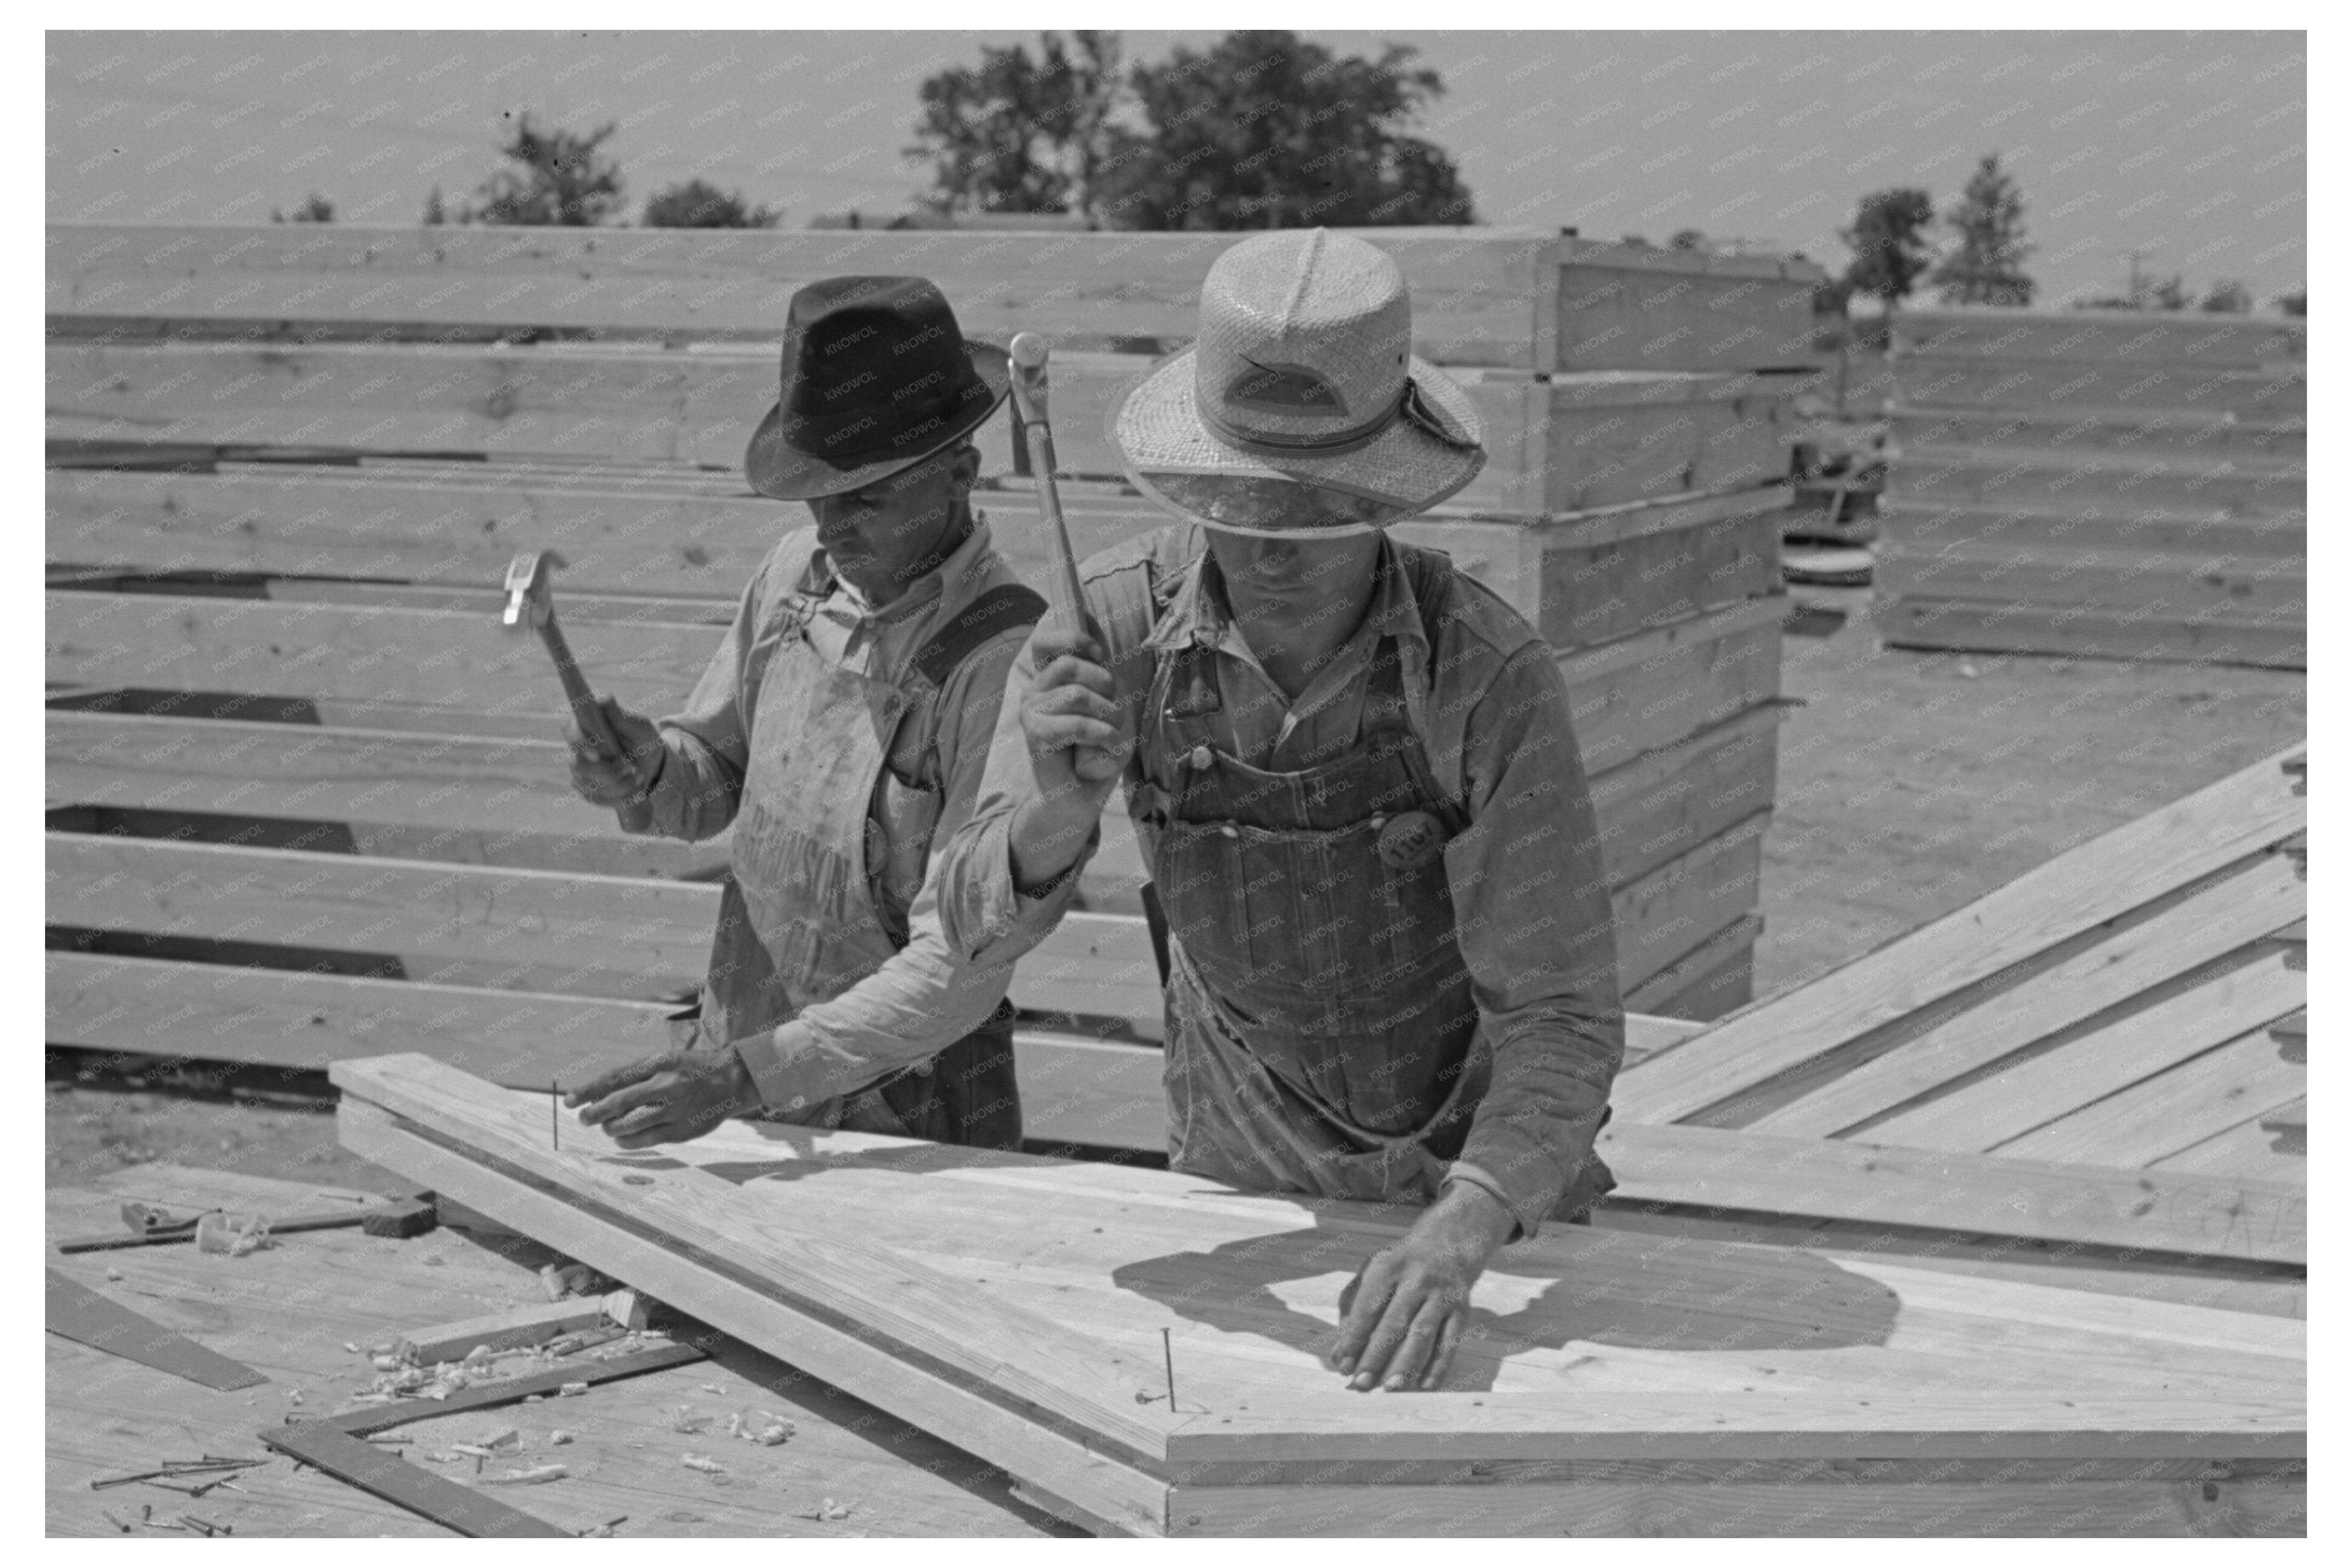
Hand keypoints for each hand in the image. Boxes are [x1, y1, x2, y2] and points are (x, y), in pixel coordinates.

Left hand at [564, 1045, 760, 1148]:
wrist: (734, 1080)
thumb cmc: (690, 1069)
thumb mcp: (666, 1061)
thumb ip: (637, 1076)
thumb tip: (599, 1094)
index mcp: (661, 1062)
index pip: (616, 1077)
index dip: (588, 1090)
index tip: (568, 1100)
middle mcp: (667, 1085)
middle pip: (619, 1102)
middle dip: (594, 1113)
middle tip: (582, 1118)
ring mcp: (676, 1109)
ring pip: (629, 1124)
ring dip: (609, 1127)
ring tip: (605, 1126)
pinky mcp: (683, 1131)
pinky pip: (646, 1140)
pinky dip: (627, 1141)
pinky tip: (621, 1138)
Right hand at [565, 696, 663, 806]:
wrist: (652, 765)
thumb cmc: (642, 739)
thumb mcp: (639, 726)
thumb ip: (621, 716)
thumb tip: (605, 699)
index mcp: (585, 725)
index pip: (569, 729)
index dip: (580, 743)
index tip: (598, 754)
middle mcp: (577, 749)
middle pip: (578, 764)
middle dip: (607, 771)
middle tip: (630, 767)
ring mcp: (580, 771)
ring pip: (589, 784)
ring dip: (619, 785)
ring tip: (639, 777)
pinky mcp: (587, 789)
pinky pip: (596, 798)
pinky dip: (619, 797)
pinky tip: (636, 791)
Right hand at [1008, 622, 1130, 889]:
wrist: (1079, 797)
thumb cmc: (1098, 749)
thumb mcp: (1108, 704)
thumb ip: (1101, 673)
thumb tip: (1097, 639)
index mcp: (1049, 678)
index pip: (1046, 641)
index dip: (1074, 638)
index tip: (1101, 655)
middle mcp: (1034, 690)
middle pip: (1070, 664)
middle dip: (1104, 684)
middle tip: (1113, 712)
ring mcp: (1030, 711)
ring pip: (1078, 695)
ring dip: (1109, 715)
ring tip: (1113, 734)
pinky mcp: (1035, 735)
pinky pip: (1076, 724)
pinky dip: (1102, 735)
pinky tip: (1108, 745)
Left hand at [1328, 1182, 1516, 1391]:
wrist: (1448, 1244)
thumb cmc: (1399, 1268)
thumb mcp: (1372, 1273)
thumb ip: (1351, 1310)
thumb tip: (1339, 1354)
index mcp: (1388, 1267)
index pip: (1367, 1307)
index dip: (1354, 1338)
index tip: (1342, 1365)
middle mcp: (1416, 1279)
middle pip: (1394, 1323)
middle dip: (1376, 1356)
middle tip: (1361, 1384)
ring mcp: (1442, 1295)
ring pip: (1423, 1334)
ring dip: (1407, 1364)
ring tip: (1390, 1388)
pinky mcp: (1462, 1310)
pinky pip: (1450, 1343)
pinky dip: (1439, 1367)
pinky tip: (1425, 1386)